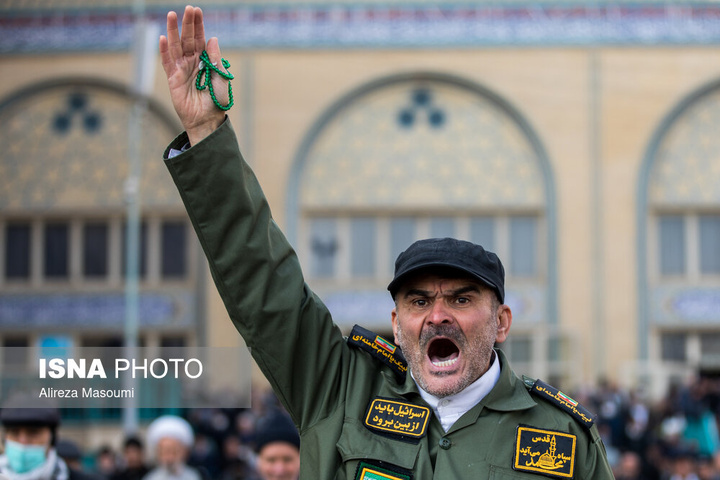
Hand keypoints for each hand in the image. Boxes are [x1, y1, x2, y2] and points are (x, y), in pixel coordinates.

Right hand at [160, 6, 227, 145]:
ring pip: (176, 46)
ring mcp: (181, 69)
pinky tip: (163, 38)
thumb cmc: (216, 101)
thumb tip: (212, 39)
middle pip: (188, 39)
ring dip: (173, 31)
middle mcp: (192, 62)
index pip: (200, 39)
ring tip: (171, 15)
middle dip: (187, 24)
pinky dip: (164, 50)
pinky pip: (167, 62)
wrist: (207, 120)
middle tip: (188, 8)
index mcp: (205, 61)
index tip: (197, 11)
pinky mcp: (173, 79)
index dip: (198, 25)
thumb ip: (216, 59)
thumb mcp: (220, 78)